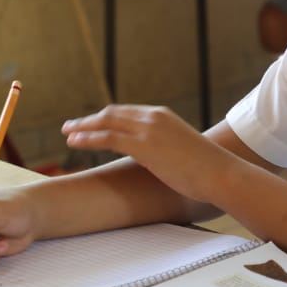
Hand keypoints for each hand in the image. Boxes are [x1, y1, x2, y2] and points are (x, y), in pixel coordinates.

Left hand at [63, 105, 233, 203]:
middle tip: (71, 127)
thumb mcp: (183, 152)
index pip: (126, 113)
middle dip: (89, 120)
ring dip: (83, 127)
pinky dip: (87, 138)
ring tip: (66, 134)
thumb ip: (166, 150)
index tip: (91, 125)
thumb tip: (159, 162)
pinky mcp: (143, 144)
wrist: (220, 173)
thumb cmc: (207, 170)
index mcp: (162, 116)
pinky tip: (74, 142)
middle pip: (112, 113)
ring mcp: (148, 129)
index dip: (105, 118)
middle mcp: (153, 117)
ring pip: (105, 122)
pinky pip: (107, 137)